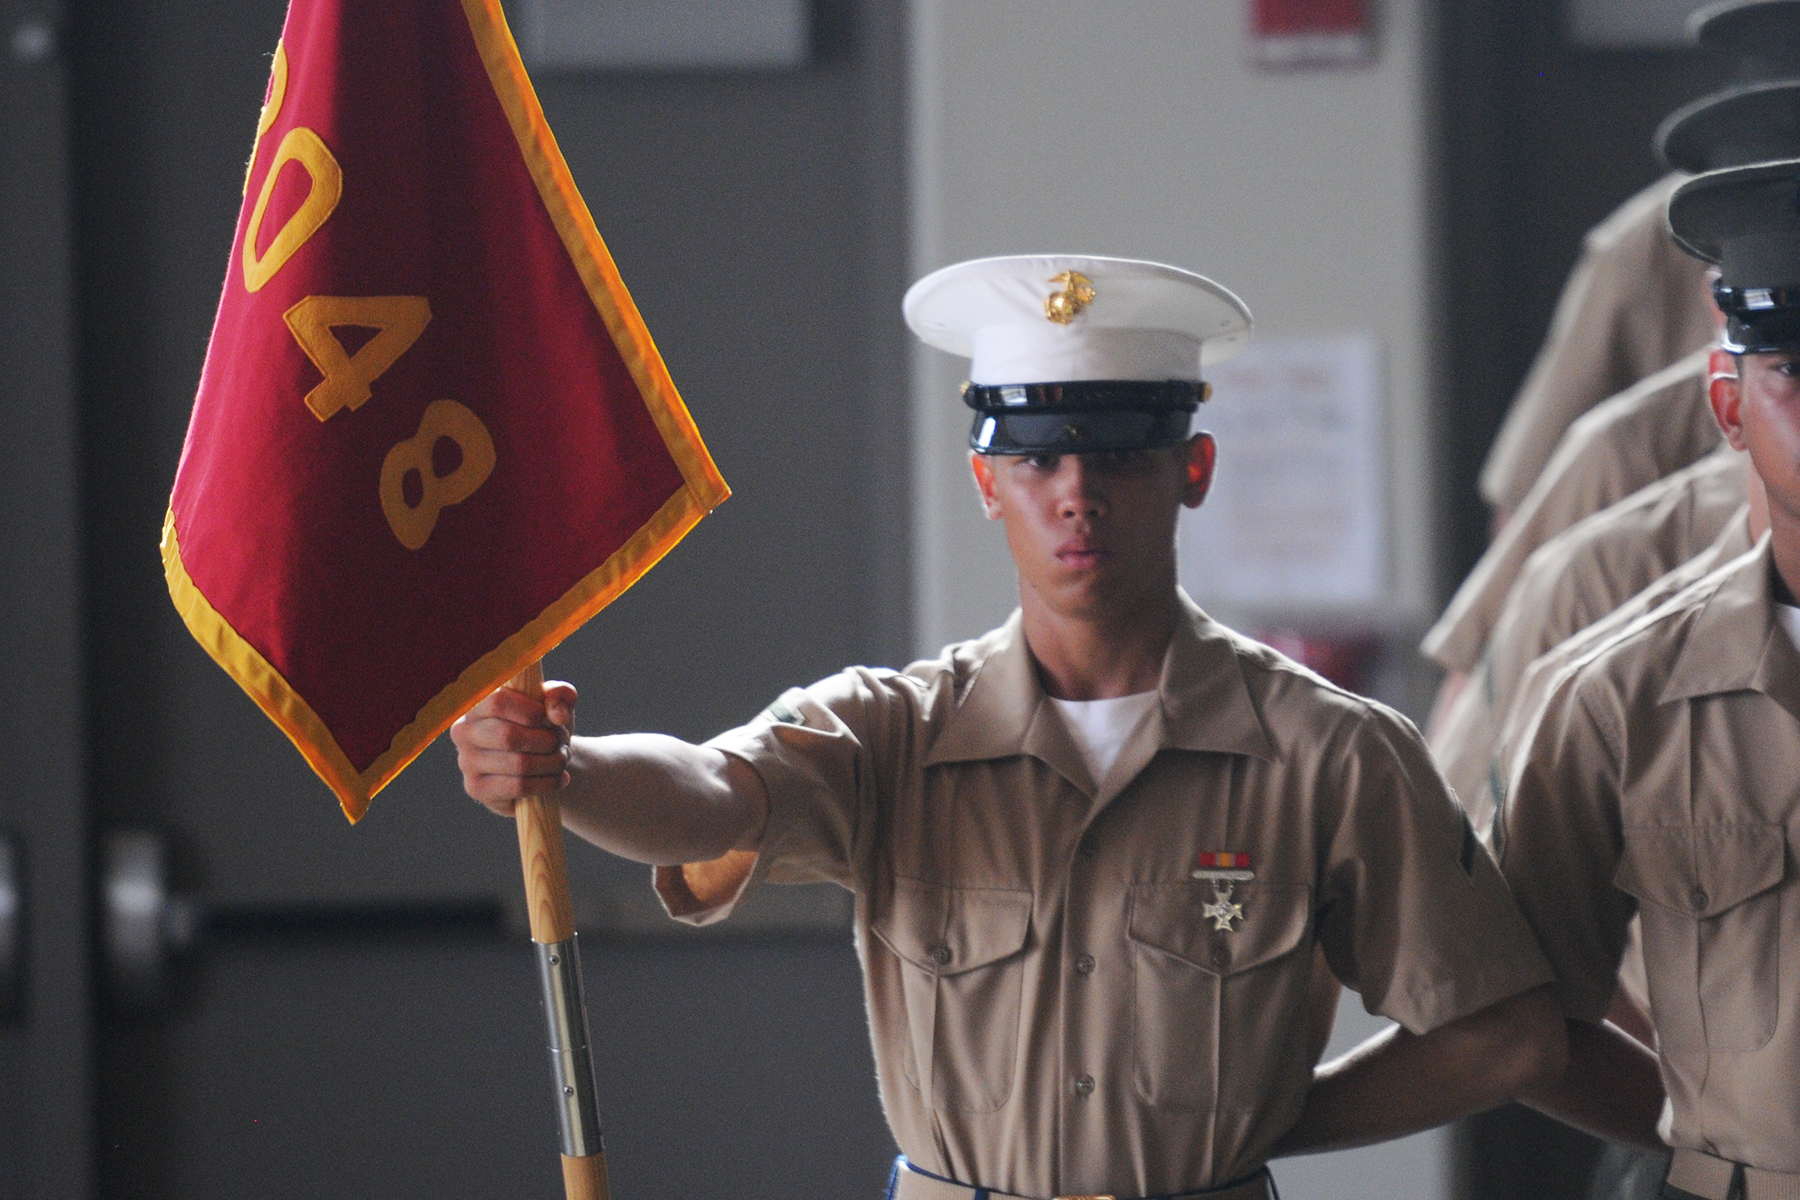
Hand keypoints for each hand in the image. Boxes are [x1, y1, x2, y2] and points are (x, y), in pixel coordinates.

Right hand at [451, 680, 577, 815]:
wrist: (541, 766)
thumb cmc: (543, 728)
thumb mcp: (555, 705)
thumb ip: (561, 695)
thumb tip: (558, 714)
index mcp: (477, 704)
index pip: (498, 702)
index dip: (531, 711)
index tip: (551, 720)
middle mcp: (464, 732)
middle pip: (509, 736)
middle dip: (547, 740)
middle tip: (561, 743)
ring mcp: (467, 763)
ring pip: (518, 764)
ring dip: (552, 762)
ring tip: (563, 759)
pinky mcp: (477, 789)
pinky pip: (518, 786)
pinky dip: (547, 783)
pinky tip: (560, 778)